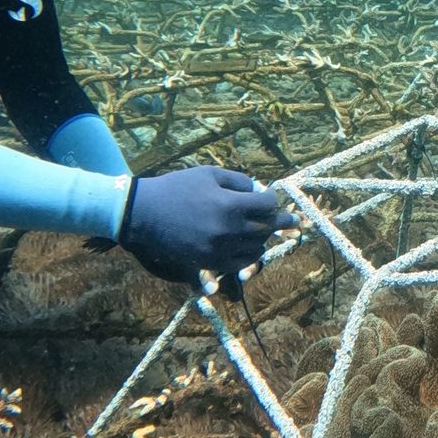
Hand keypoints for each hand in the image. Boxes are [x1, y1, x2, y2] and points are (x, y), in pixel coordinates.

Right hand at [119, 166, 295, 279]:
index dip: (272, 200)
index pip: (267, 205)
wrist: (144, 213)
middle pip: (266, 228)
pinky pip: (238, 264)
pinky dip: (249, 256)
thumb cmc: (177, 187)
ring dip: (263, 238)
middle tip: (294, 220)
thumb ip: (238, 181)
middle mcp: (229, 230)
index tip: (272, 199)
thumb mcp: (209, 174)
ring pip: (255, 247)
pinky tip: (252, 249)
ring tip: (267, 233)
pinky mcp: (208, 262)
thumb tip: (258, 191)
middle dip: (280, 222)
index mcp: (230, 205)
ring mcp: (219, 249)